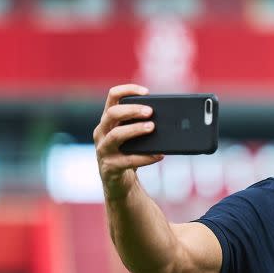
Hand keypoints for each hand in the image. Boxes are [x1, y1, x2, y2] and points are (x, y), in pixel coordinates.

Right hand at [92, 84, 162, 200]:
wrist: (119, 183)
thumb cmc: (129, 153)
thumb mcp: (134, 136)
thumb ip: (144, 124)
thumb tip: (172, 118)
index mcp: (108, 120)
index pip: (113, 97)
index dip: (127, 90)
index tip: (146, 92)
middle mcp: (101, 132)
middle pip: (112, 113)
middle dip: (132, 110)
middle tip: (150, 112)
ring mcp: (103, 150)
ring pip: (115, 135)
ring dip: (135, 130)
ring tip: (152, 127)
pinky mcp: (110, 167)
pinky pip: (127, 160)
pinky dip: (144, 157)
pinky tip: (159, 155)